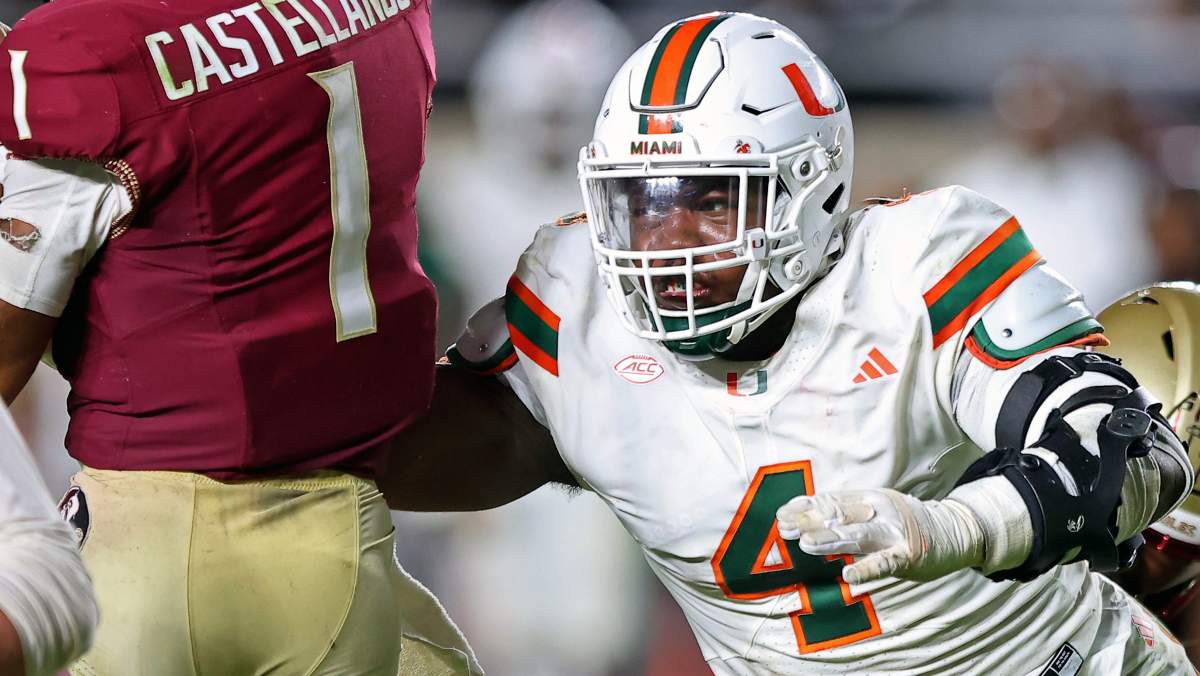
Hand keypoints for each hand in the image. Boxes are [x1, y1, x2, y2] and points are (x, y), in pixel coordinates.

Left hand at [775, 488, 985, 583]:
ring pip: (858, 536)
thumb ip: (841, 511)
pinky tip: (848, 576)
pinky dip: (866, 570)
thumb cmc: (902, 522)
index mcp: (867, 498)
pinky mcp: (907, 555)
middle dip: (811, 522)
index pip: (831, 500)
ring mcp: (893, 533)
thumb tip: (801, 514)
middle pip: (840, 516)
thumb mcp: (873, 509)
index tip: (780, 514)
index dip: (806, 507)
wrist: (952, 530)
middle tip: (785, 528)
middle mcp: (878, 511)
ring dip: (832, 539)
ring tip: (807, 543)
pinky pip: (884, 564)